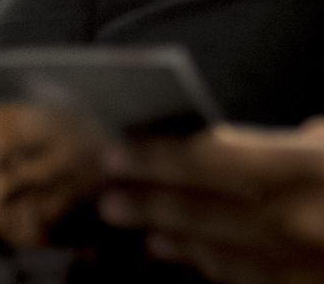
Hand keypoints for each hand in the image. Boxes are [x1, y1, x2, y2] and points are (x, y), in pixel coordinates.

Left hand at [100, 120, 323, 282]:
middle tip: (108, 199)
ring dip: (174, 238)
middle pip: (201, 212)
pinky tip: (185, 253)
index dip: (156, 159)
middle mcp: (294, 223)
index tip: (114, 154)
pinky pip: (250, 280)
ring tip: (138, 226)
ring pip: (219, 253)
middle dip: (148, 204)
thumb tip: (222, 141)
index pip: (208, 161)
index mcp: (300, 172)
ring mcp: (302, 267)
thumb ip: (285, 143)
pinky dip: (212, 265)